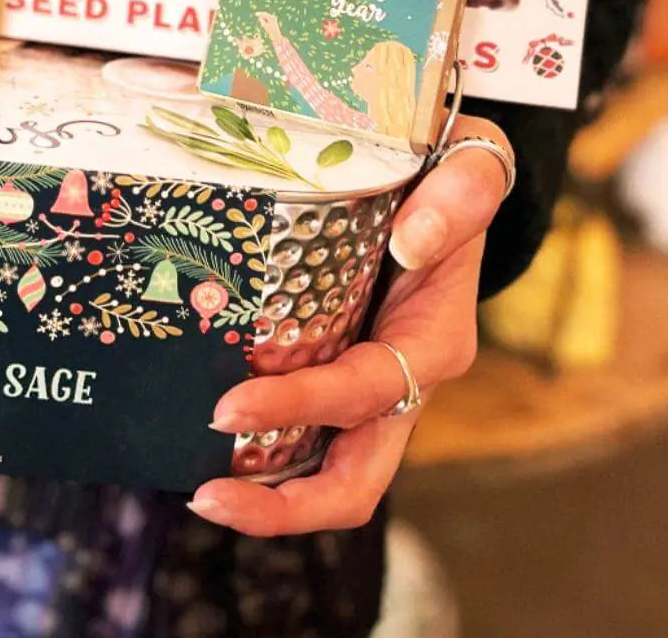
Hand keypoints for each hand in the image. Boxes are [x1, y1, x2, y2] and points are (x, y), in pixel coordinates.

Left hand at [189, 115, 510, 535]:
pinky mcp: (337, 372)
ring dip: (266, 495)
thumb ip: (461, 194)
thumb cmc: (454, 169)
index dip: (297, 407)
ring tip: (193, 488)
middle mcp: (402, 380)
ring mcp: (368, 386)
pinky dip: (260, 450)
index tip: (227, 406)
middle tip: (205, 495)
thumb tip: (413, 240)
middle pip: (354, 480)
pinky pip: (304, 434)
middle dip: (283, 505)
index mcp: (434, 340)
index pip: (362, 393)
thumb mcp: (474, 162)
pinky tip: (199, 441)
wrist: (450, 172)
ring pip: (327, 471)